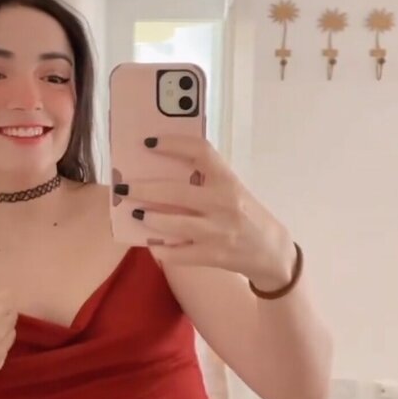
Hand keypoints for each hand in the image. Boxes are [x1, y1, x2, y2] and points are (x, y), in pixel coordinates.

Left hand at [118, 135, 296, 288]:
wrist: (273, 253)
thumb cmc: (248, 215)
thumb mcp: (233, 190)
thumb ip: (206, 180)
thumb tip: (162, 170)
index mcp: (228, 181)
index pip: (201, 152)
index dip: (173, 144)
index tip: (149, 142)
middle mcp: (223, 203)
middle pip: (175, 191)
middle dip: (144, 189)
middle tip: (123, 187)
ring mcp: (217, 232)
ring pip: (173, 224)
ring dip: (149, 218)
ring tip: (136, 214)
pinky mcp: (212, 256)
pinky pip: (178, 253)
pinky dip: (161, 250)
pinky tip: (153, 245)